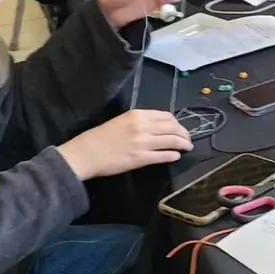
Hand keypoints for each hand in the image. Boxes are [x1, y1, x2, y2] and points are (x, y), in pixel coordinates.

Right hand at [57, 108, 193, 181]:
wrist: (86, 153)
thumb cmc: (101, 137)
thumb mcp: (121, 121)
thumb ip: (140, 121)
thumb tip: (159, 126)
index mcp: (137, 115)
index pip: (166, 116)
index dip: (177, 123)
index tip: (180, 128)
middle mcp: (143, 126)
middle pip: (173, 127)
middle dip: (184, 133)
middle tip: (188, 139)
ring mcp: (143, 143)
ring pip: (172, 141)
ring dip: (183, 144)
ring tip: (187, 147)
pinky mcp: (141, 158)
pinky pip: (164, 156)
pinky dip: (173, 155)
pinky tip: (176, 156)